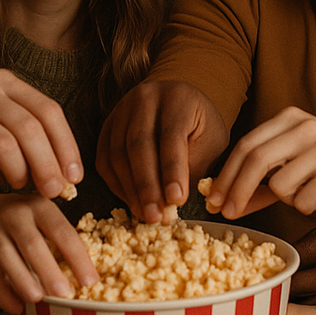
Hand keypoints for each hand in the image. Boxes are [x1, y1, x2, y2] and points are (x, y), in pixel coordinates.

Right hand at [0, 68, 82, 199]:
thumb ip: (26, 136)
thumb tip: (66, 173)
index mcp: (3, 81)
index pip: (48, 110)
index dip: (67, 146)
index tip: (75, 177)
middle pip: (31, 128)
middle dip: (48, 165)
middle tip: (54, 192)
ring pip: (7, 145)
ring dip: (20, 173)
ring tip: (19, 186)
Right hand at [0, 193, 97, 314]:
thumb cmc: (26, 220)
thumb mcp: (44, 216)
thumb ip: (63, 238)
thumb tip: (89, 277)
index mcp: (40, 206)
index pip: (62, 231)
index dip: (77, 257)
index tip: (90, 281)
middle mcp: (15, 215)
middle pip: (32, 244)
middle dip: (49, 270)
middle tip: (65, 294)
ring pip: (6, 257)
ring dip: (23, 281)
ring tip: (39, 299)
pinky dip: (2, 293)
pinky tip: (17, 308)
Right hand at [96, 80, 228, 222]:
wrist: (180, 102)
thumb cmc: (200, 126)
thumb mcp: (210, 140)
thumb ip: (193, 164)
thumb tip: (172, 201)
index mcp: (176, 97)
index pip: (170, 136)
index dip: (172, 170)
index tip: (176, 200)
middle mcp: (144, 99)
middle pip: (138, 145)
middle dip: (147, 186)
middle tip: (156, 216)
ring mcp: (121, 111)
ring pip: (118, 154)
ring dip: (131, 190)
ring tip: (146, 214)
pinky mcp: (107, 127)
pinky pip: (105, 160)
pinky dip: (117, 185)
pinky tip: (132, 202)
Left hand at [202, 107, 315, 219]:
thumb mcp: (300, 160)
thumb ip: (265, 177)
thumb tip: (228, 199)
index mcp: (292, 118)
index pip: (246, 145)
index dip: (226, 174)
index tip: (214, 198)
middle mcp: (306, 128)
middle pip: (254, 161)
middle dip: (236, 191)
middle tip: (228, 213)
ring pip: (279, 186)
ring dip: (286, 199)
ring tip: (308, 192)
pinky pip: (303, 201)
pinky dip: (306, 206)